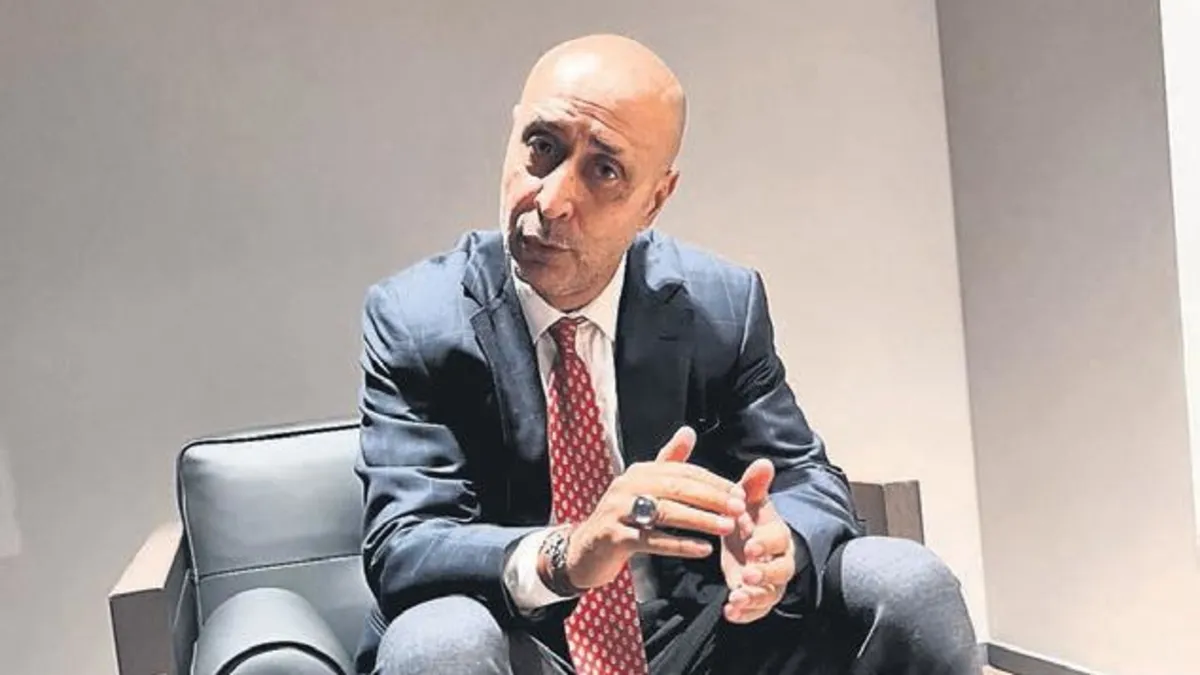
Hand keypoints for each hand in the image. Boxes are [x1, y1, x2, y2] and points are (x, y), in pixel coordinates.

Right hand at [564, 427, 746, 589]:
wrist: (584, 551)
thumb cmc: (623, 519)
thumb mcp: (643, 489)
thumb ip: (668, 462)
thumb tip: (689, 431)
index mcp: (639, 472)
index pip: (682, 472)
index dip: (712, 482)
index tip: (739, 492)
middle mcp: (627, 485)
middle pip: (676, 488)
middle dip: (711, 497)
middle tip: (739, 507)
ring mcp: (618, 510)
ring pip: (666, 512)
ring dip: (701, 520)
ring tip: (727, 527)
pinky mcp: (614, 537)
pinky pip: (652, 540)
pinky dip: (680, 545)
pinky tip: (703, 549)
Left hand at [720, 458, 796, 623]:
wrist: (751, 539)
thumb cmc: (750, 518)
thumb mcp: (749, 500)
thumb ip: (753, 485)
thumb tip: (763, 463)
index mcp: (776, 534)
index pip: (778, 538)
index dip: (766, 542)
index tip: (750, 544)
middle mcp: (778, 560)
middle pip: (781, 571)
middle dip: (764, 573)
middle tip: (747, 573)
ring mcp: (769, 582)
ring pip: (770, 593)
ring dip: (754, 597)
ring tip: (736, 598)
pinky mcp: (758, 597)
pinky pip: (757, 610)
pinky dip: (745, 613)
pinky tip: (730, 613)